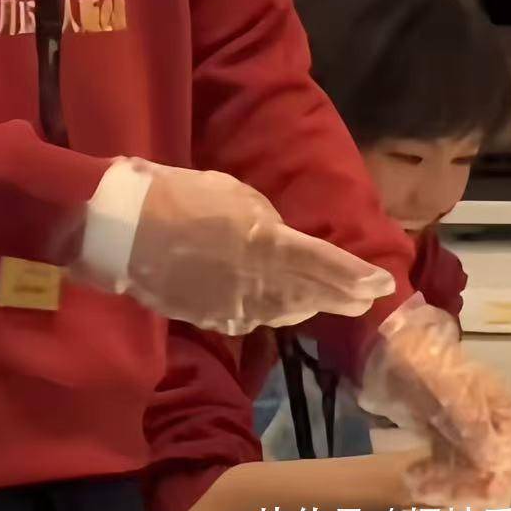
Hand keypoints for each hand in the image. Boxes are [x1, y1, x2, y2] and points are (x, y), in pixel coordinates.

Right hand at [116, 162, 395, 335]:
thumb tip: (281, 239)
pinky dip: (272, 311)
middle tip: (367, 298)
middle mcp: (261, 282)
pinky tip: (278, 308)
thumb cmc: (179, 195)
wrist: (125, 230)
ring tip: (329, 302)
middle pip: (312, 295)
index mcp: (268, 243)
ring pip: (285, 311)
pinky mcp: (213, 319)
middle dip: (342, 296)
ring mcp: (236, 306)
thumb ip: (266, 220)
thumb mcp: (232, 192)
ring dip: (310, 305)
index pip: (326, 264)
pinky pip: (253, 317)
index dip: (357, 276)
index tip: (384, 283)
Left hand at [359, 298, 510, 505]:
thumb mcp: (448, 387)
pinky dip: (436, 477)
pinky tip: (414, 477)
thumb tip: (493, 461)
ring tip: (413, 483)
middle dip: (461, 488)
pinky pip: (449, 466)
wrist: (390, 339)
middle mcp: (493, 424)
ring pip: (467, 474)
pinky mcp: (446, 433)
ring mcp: (469, 430)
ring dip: (446, 487)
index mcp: (504, 410)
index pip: (510, 461)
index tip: (462, 497)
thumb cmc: (423, 357)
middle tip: (425, 491)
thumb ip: (471, 422)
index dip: (491, 484)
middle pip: (489, 473)